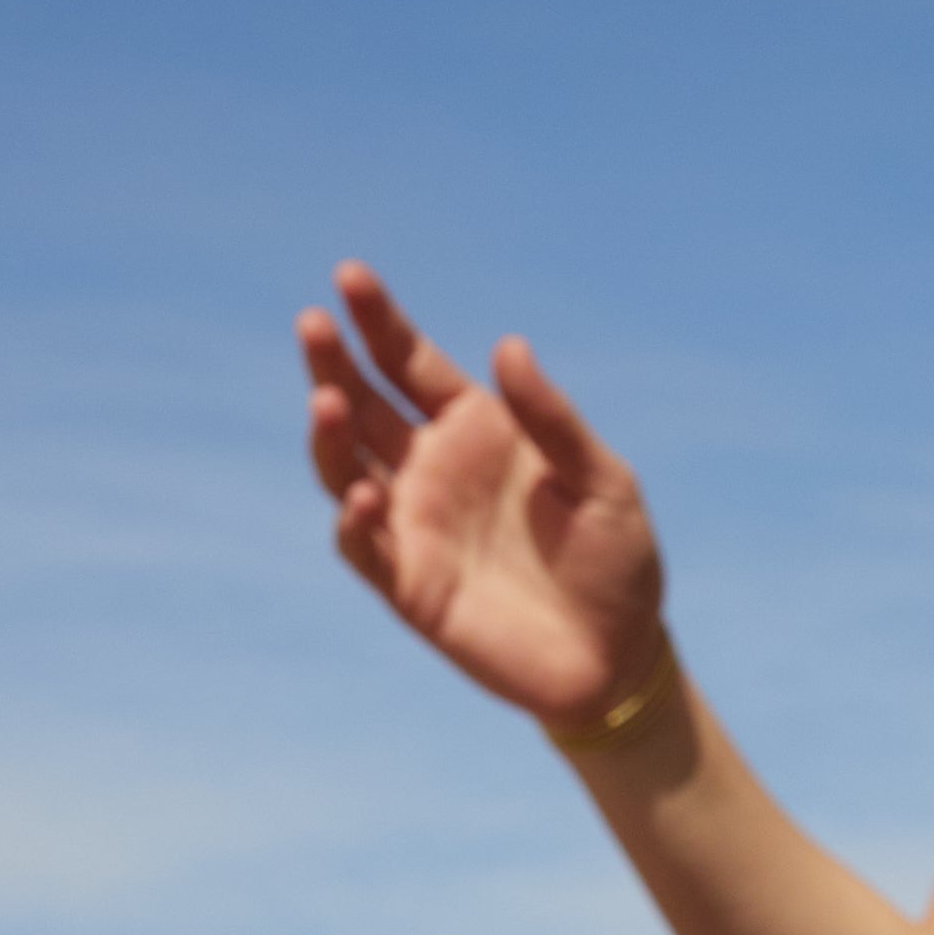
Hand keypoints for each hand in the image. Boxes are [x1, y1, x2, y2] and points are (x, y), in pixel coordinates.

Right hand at [298, 266, 665, 726]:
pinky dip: (353, 522)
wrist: (619, 656)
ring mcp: (415, 527)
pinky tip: (361, 494)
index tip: (349, 278)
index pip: (409, 363)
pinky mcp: (410, 588)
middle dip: (332, 364)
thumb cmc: (616, 560)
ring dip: (330, 435)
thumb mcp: (602, 480)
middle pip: (364, 404)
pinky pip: (364, 549)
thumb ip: (551, 419)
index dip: (378, 322)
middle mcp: (432, 470)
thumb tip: (508, 346)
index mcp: (475, 429)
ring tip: (328, 401)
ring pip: (345, 467)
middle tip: (313, 326)